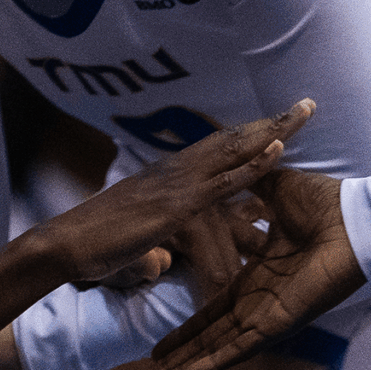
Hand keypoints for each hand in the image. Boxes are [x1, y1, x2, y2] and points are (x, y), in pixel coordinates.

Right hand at [32, 99, 312, 286]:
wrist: (63, 245)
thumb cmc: (90, 247)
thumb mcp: (132, 243)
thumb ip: (154, 249)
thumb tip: (163, 264)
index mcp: (166, 177)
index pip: (215, 151)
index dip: (247, 137)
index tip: (275, 124)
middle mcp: (174, 170)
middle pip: (232, 141)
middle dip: (270, 122)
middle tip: (306, 105)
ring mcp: (177, 184)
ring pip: (234, 151)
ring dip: (272, 131)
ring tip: (305, 112)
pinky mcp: (177, 205)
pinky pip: (223, 181)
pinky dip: (252, 164)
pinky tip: (277, 150)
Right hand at [141, 167, 363, 369]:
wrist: (356, 218)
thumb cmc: (327, 204)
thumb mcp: (274, 190)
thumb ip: (249, 186)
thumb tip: (231, 169)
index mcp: (257, 279)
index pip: (212, 312)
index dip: (185, 330)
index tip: (158, 347)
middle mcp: (257, 304)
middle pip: (205, 340)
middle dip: (173, 362)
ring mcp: (265, 319)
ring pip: (213, 353)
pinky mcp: (274, 325)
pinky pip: (232, 352)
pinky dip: (204, 366)